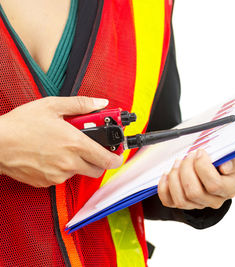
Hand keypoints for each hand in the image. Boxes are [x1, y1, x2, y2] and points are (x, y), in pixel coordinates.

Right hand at [0, 96, 123, 187]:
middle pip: (97, 170)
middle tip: (93, 148)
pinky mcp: (46, 182)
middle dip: (100, 160)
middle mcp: (69, 163)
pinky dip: (62, 168)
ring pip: (78, 172)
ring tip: (64, 146)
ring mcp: (57, 175)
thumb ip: (81, 105)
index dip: (117, 157)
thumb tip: (101, 103)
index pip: (108, 159)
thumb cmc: (21, 124)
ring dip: (78, 162)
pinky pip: (61, 177)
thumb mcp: (52, 106)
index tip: (118, 153)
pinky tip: (50, 155)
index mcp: (76, 144)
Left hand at [158, 149, 234, 209]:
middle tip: (188, 155)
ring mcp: (198, 204)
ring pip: (181, 200)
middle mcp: (215, 200)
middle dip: (186, 170)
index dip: (203, 167)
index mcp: (230, 188)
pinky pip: (169, 201)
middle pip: (194, 192)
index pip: (214, 185)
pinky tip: (167, 173)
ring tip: (178, 162)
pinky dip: (164, 187)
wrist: (217, 168)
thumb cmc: (225, 160)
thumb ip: (234, 159)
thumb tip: (225, 167)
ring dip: (175, 177)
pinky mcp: (184, 204)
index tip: (200, 151)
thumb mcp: (234, 156)